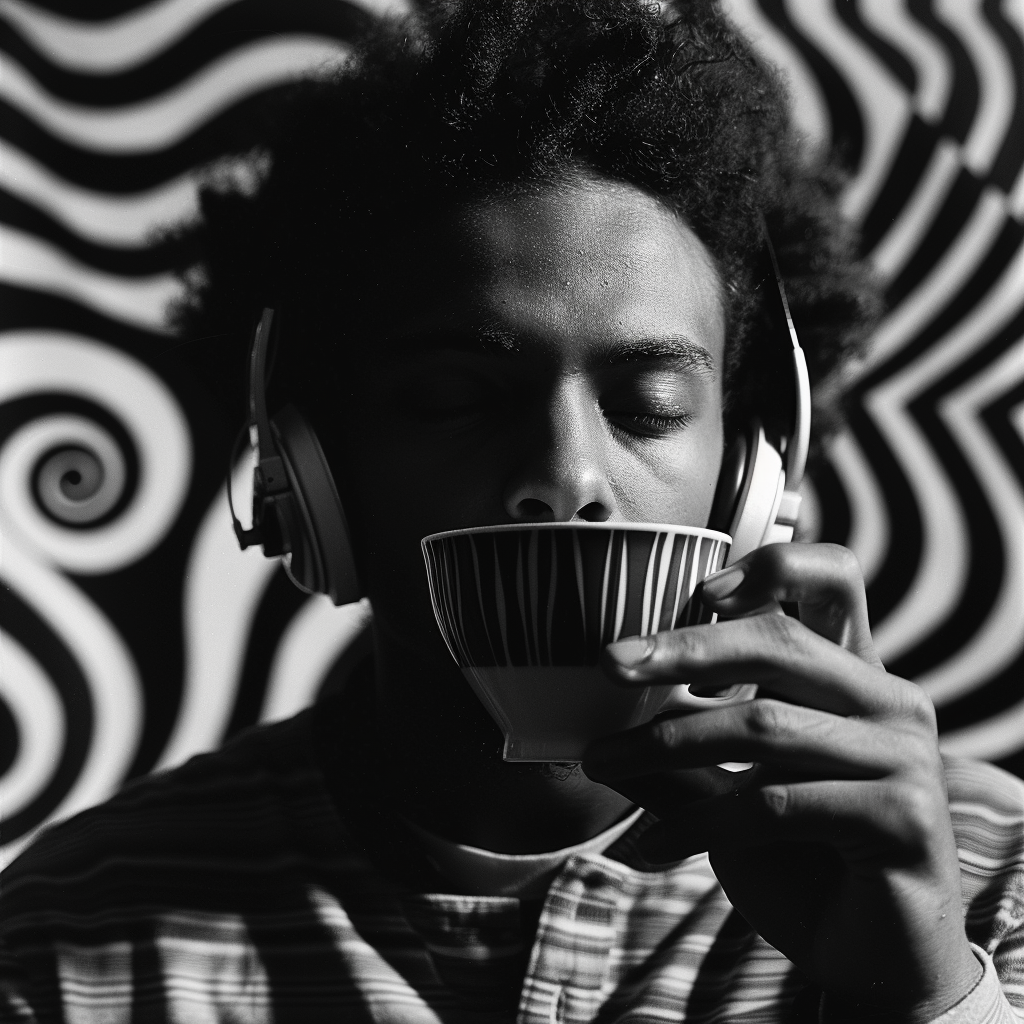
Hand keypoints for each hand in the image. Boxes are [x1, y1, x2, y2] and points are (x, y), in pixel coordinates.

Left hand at [582, 543, 981, 1021]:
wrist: (866, 958)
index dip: (772, 567)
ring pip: (762, 724)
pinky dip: (700, 822)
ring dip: (666, 744)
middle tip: (609, 665)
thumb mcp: (725, 793)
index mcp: (852, 675)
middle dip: (684, 651)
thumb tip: (589, 723)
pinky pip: (774, 802)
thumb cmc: (794, 859)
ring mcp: (903, 756)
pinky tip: (654, 848)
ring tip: (603, 765)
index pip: (835, 579)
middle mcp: (888, 700)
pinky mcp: (902, 816)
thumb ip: (675, 750)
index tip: (697, 592)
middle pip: (779, 642)